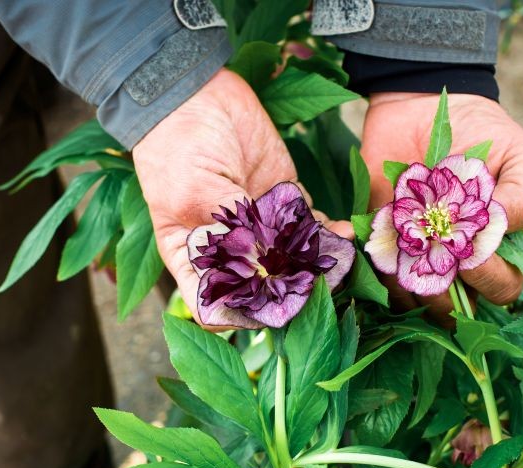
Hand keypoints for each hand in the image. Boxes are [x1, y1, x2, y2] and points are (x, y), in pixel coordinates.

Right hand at [132, 69, 350, 325]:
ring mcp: (259, 226)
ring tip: (339, 269)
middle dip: (289, 296)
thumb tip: (265, 271)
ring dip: (315, 268)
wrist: (196, 94)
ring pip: (292, 262)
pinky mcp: (284, 200)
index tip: (269, 311)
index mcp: (193, 259)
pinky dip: (328, 235)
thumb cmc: (178, 148)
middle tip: (318, 294)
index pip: (214, 308)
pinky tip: (344, 236)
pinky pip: (310, 227)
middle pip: (260, 290)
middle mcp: (229, 250)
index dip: (239, 318)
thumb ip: (231, 236)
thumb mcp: (194, 197)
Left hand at [361, 92, 522, 320]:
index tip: (474, 250)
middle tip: (440, 252)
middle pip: (463, 309)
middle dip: (452, 291)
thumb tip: (503, 232)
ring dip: (413, 283)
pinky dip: (381, 266)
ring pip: (420, 300)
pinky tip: (386, 239)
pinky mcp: (384, 247)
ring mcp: (421, 257)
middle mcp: (462, 262)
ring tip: (410, 247)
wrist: (419, 107)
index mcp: (502, 249)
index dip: (490, 278)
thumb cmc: (483, 132)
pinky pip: (381, 278)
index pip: (504, 289)